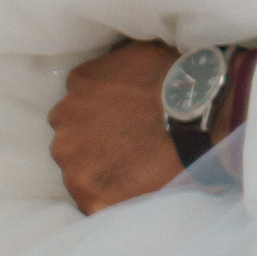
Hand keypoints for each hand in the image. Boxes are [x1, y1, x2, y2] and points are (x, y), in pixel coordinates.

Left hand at [48, 40, 182, 214]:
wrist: (192, 117)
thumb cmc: (169, 80)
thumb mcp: (131, 51)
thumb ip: (106, 66)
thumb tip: (106, 76)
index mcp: (74, 90)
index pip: (74, 109)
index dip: (95, 118)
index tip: (116, 123)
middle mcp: (64, 130)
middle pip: (70, 143)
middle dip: (91, 146)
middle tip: (124, 149)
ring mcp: (75, 168)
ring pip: (79, 175)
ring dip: (98, 174)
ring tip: (131, 173)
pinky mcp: (92, 200)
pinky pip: (94, 204)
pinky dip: (110, 200)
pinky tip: (132, 191)